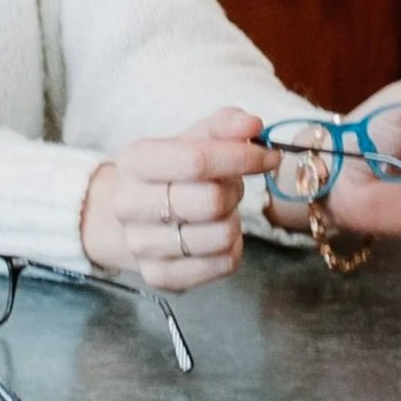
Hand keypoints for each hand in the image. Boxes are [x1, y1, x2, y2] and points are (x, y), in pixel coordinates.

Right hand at [81, 108, 275, 290]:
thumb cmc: (172, 171)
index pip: (198, 161)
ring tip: (222, 212)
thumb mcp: (193, 139)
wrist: (131, 215)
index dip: (243, 158)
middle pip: (211, 202)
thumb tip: (252, 124)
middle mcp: (129, 205)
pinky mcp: (159, 276)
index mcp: (136, 161)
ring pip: (221, 237)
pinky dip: (233, 249)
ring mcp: (140, 245)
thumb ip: (224, 126)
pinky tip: (218, 235)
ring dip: (234, 221)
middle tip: (233, 186)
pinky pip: (222, 265)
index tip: (270, 157)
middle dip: (235, 191)